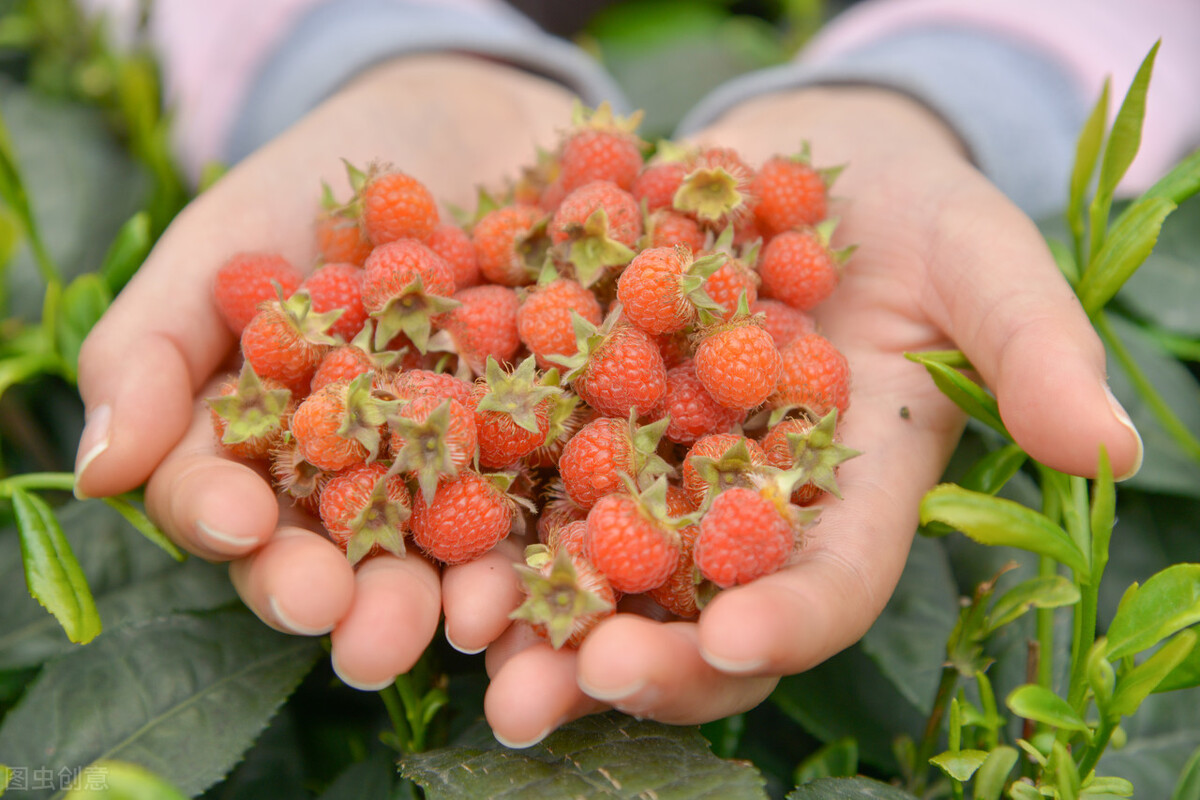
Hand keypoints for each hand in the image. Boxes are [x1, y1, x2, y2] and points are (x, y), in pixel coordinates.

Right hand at [73, 54, 575, 688]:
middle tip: (363, 640)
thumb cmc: (327, 181)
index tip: (242, 527)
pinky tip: (565, 566)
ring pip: (455, 557)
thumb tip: (97, 473)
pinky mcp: (558, 452)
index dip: (229, 522)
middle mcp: (365, 481)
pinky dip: (561, 540)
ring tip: (465, 627)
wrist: (473, 127)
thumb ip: (151, 346)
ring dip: (459, 601)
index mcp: (268, 446)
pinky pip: (559, 506)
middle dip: (355, 603)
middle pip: (349, 558)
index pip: (229, 502)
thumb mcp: (227, 238)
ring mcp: (464, 473)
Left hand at [449, 86, 1142, 745]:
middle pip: (693, 612)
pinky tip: (419, 531)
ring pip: (597, 572)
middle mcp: (743, 511)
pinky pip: (523, 482)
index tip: (736, 644)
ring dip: (535, 623)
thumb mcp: (979, 258)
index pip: (825, 583)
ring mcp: (656, 476)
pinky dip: (476, 513)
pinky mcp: (578, 424)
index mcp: (846, 497)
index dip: (787, 618)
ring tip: (474, 655)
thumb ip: (1033, 347)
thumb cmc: (910, 213)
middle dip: (636, 659)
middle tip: (566, 690)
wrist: (796, 162)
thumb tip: (1110, 449)